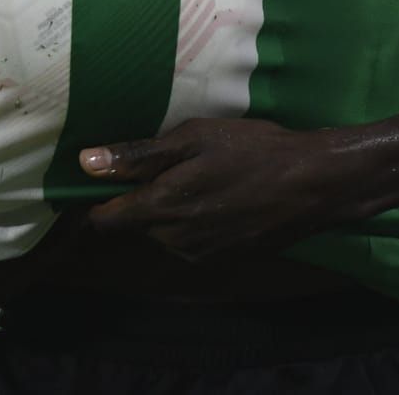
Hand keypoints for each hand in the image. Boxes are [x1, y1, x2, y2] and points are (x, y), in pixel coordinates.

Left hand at [78, 118, 362, 261]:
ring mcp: (198, 255)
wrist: (313, 184)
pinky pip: (190, 241)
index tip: (102, 177)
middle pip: (135, 224)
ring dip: (170, 209)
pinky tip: (219, 194)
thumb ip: (138, 156)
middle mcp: (172, 241)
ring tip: (199, 175)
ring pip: (163, 232)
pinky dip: (195, 221)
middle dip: (142, 197)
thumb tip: (86, 163)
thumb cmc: (251, 150)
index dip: (96, 199)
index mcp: (160, 210)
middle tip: (169, 163)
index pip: (103, 220)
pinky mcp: (222, 260)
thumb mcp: (193, 138)